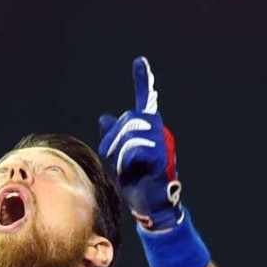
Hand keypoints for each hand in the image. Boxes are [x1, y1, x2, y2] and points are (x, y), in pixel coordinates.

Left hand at [97, 57, 182, 230]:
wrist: (150, 205)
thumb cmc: (136, 181)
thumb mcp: (119, 156)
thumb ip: (113, 136)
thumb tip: (104, 117)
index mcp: (149, 129)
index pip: (144, 101)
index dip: (142, 81)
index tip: (139, 61)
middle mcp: (159, 131)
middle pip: (127, 120)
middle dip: (114, 139)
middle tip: (114, 158)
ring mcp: (162, 143)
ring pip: (130, 136)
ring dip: (120, 155)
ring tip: (128, 169)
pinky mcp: (161, 158)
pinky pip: (135, 151)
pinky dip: (128, 163)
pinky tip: (135, 172)